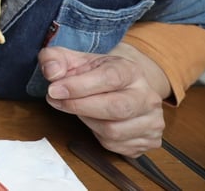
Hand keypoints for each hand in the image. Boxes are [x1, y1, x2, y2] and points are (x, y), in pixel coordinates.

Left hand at [39, 44, 166, 156]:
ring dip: (87, 121)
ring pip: (113, 131)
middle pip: (116, 108)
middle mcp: (148, 96)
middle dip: (79, 107)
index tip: (53, 90)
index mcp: (131, 71)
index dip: (78, 86)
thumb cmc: (97, 73)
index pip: (109, 78)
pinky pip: (116, 146)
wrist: (124, 84)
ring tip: (78, 109)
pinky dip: (98, 135)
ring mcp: (152, 120)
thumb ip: (54, 59)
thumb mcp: (74, 59)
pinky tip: (94, 121)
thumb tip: (52, 72)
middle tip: (56, 101)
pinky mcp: (150, 141)